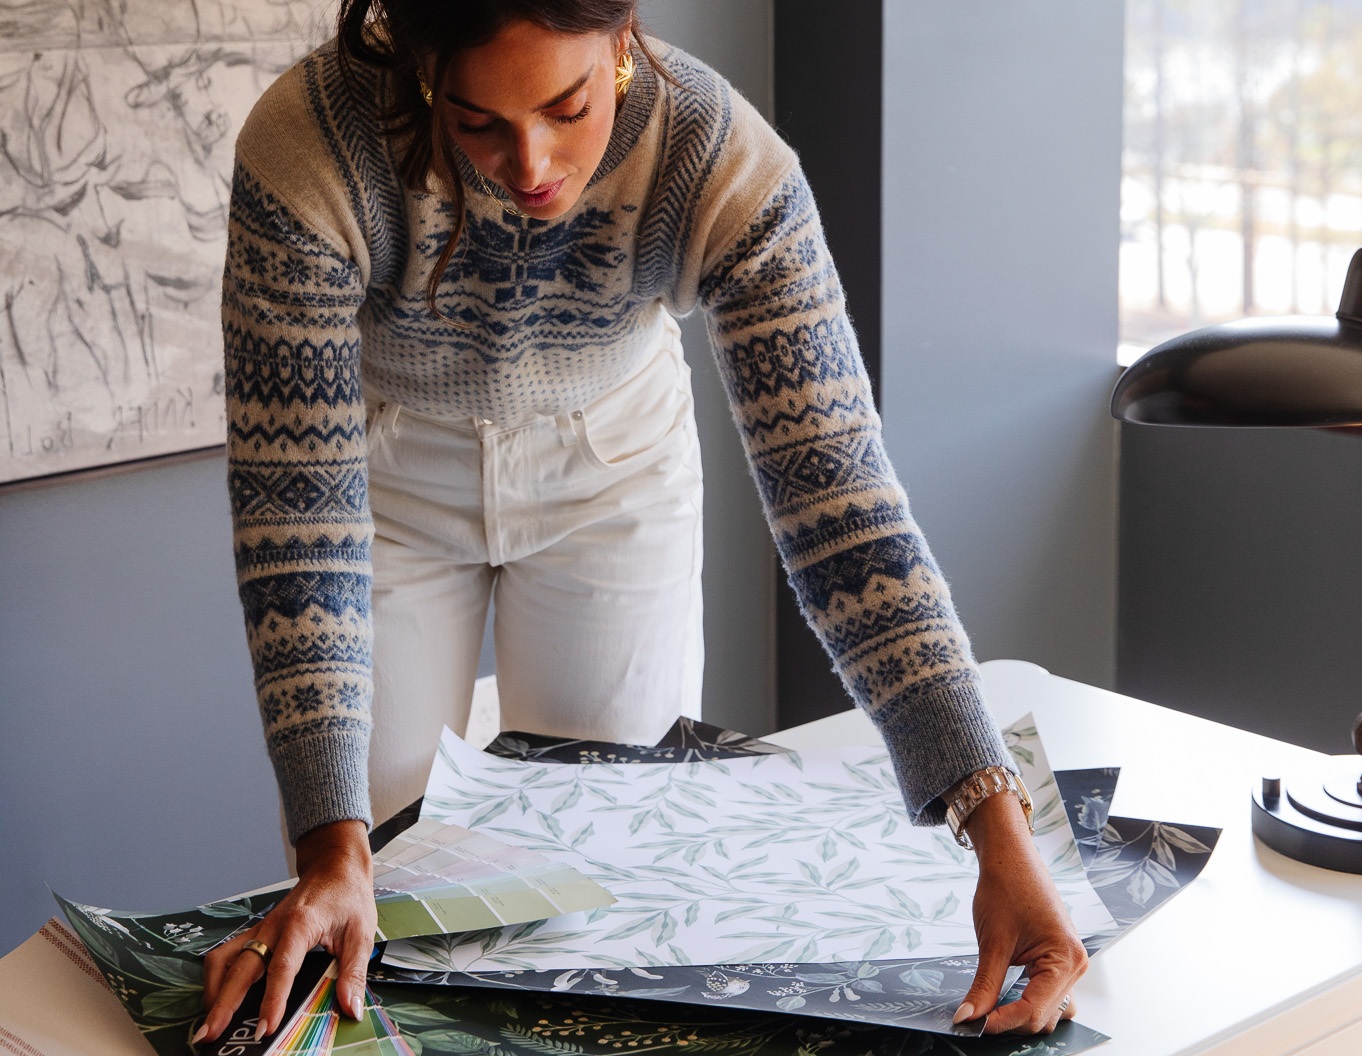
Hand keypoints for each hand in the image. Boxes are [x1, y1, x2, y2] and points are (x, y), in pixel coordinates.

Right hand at [196, 820, 376, 1043]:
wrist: (336, 867)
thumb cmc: (348, 897)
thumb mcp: (362, 933)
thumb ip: (354, 973)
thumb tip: (352, 1007)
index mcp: (301, 924)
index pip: (282, 967)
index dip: (272, 1000)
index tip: (264, 1028)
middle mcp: (273, 927)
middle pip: (240, 968)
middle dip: (223, 1004)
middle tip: (211, 1035)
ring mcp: (260, 929)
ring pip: (224, 959)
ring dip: (214, 990)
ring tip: (210, 1023)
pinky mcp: (256, 933)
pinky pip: (227, 954)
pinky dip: (218, 977)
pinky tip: (218, 998)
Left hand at [952, 790, 1087, 1033]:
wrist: (1010, 857)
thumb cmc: (1006, 889)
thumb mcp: (992, 942)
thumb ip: (984, 986)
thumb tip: (968, 1018)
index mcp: (1065, 959)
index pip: (1034, 1010)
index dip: (1003, 1021)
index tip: (975, 1024)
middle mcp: (1075, 965)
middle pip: (1044, 1016)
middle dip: (1011, 1019)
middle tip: (977, 1016)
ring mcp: (1070, 963)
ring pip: (1049, 1010)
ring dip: (1022, 1013)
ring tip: (990, 1007)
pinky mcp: (1059, 959)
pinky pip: (1049, 994)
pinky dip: (1028, 1000)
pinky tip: (1004, 996)